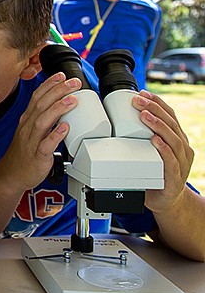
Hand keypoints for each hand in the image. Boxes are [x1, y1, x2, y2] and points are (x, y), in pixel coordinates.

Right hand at [0, 72, 80, 194]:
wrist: (11, 175)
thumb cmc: (24, 153)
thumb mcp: (29, 130)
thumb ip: (43, 117)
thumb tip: (59, 104)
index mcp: (27, 120)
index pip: (37, 97)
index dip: (49, 85)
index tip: (61, 76)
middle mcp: (28, 128)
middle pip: (41, 105)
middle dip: (57, 91)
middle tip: (73, 83)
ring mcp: (31, 142)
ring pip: (43, 121)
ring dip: (57, 109)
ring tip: (72, 100)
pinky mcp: (37, 156)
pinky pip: (46, 145)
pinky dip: (55, 135)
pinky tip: (65, 128)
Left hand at [133, 90, 193, 212]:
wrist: (165, 200)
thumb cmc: (154, 173)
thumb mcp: (147, 151)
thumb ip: (137, 137)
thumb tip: (112, 120)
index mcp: (175, 139)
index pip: (169, 115)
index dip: (157, 102)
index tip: (143, 92)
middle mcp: (181, 147)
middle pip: (170, 122)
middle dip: (153, 109)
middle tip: (138, 100)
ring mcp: (181, 161)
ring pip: (172, 138)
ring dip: (158, 125)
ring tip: (144, 115)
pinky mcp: (175, 176)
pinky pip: (171, 161)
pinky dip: (164, 149)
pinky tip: (156, 141)